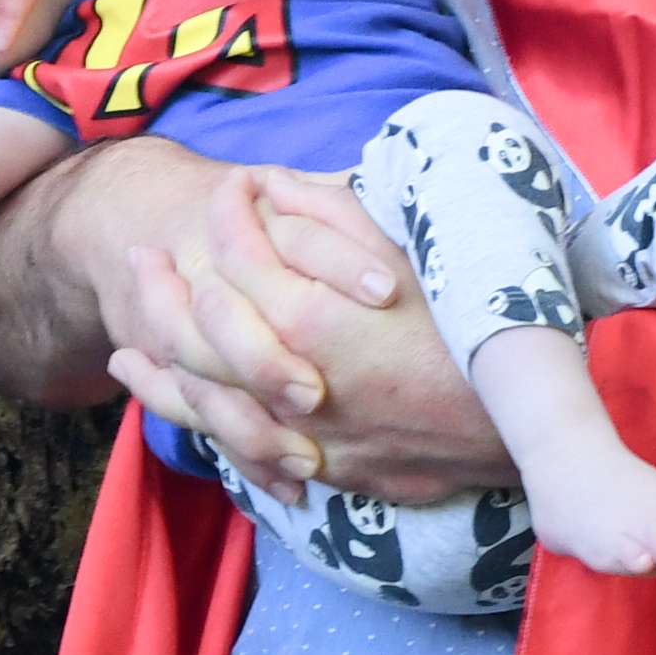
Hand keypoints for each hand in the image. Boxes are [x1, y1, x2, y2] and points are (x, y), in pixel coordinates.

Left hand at [87, 167, 505, 503]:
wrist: (529, 428)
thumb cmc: (482, 329)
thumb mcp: (419, 257)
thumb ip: (338, 221)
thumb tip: (277, 188)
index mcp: (314, 321)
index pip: (240, 255)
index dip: (230, 210)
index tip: (231, 185)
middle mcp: (292, 384)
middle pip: (196, 330)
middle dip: (165, 287)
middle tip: (144, 257)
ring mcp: (302, 435)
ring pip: (201, 398)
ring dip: (158, 363)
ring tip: (126, 341)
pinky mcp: (318, 469)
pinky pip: (234, 446)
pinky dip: (193, 418)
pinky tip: (170, 401)